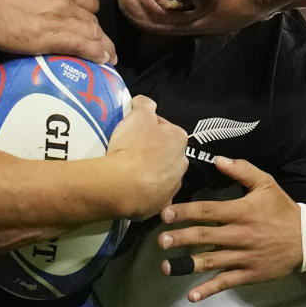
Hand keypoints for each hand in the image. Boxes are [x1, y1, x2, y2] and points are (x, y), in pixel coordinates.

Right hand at [106, 95, 187, 219]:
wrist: (123, 186)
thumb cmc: (132, 146)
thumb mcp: (138, 115)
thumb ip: (144, 104)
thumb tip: (144, 102)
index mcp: (179, 138)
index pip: (164, 127)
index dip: (147, 127)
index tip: (133, 131)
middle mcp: (182, 162)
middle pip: (165, 152)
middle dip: (153, 151)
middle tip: (131, 151)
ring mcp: (174, 185)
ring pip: (162, 174)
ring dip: (151, 172)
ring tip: (130, 172)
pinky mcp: (162, 204)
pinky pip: (155, 194)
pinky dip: (147, 192)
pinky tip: (134, 188)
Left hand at [156, 157, 300, 301]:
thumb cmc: (282, 210)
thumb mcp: (266, 184)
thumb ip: (242, 170)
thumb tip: (217, 160)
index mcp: (241, 212)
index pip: (208, 211)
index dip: (185, 212)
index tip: (165, 214)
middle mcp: (240, 234)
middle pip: (205, 236)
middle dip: (181, 238)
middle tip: (161, 241)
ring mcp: (244, 256)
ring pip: (212, 261)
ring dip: (187, 264)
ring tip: (166, 266)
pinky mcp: (250, 274)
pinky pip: (226, 282)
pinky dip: (208, 289)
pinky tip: (192, 295)